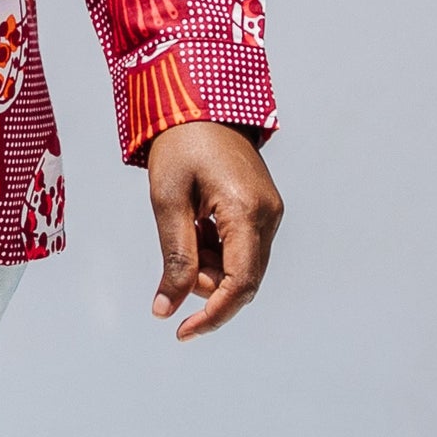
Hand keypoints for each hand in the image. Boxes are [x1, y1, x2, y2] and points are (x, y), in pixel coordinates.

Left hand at [147, 121, 282, 339]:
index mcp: (247, 212)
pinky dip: (215, 252)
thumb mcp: (167, 201)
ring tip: (185, 227)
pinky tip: (197, 223)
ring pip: (241, 268)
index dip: (213, 315)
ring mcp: (270, 213)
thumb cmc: (180, 145)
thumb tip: (167, 308)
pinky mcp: (263, 210)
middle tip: (176, 257)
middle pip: (243, 281)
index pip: (240, 283)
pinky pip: (242, 250)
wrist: (200, 104)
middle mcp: (268, 216)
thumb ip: (174, 257)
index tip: (183, 332)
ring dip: (208, 266)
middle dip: (206, 285)